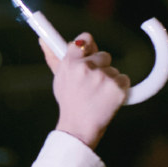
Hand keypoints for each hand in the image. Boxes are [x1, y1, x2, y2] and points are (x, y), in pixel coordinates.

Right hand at [40, 30, 129, 148]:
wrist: (79, 127)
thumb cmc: (70, 103)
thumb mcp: (59, 78)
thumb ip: (54, 57)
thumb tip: (43, 39)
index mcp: (70, 63)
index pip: (84, 40)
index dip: (89, 46)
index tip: (89, 52)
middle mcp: (86, 68)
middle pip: (104, 55)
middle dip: (101, 67)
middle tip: (92, 83)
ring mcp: (103, 77)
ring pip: (114, 69)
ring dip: (109, 79)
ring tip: (98, 93)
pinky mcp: (117, 87)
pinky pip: (124, 79)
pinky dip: (119, 88)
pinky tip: (108, 97)